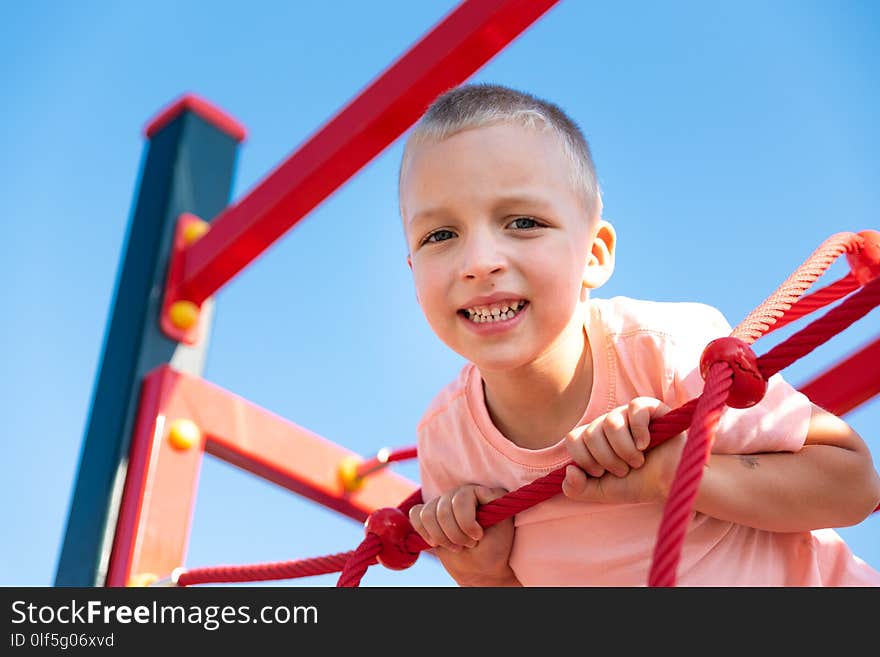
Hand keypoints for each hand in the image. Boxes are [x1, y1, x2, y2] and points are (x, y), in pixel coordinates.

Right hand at [409, 485, 518, 585]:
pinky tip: (436, 542)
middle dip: (454, 535)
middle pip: (443, 510)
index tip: (478, 537)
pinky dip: (424, 532)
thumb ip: (493, 512)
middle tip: (468, 545)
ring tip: (455, 546)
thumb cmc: (493, 550)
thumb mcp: (500, 532)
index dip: (467, 522)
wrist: (480, 566)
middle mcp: (464, 492)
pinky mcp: (431, 513)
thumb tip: (484, 493)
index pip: (462, 497)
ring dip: (440, 537)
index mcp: (483, 493)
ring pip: (427, 514)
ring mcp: (446, 501)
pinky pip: (416, 514)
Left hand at [562, 397, 683, 503]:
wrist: (671, 484)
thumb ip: (577, 489)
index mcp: (594, 439)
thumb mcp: (602, 492)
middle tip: (624, 469)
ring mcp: (628, 414)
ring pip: (611, 423)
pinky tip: (647, 444)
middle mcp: (608, 423)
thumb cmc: (638, 485)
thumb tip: (569, 470)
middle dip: (607, 459)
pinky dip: (639, 431)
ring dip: (624, 450)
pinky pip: (635, 408)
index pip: (573, 439)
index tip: (602, 473)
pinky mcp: (650, 408)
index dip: (585, 459)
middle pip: (591, 433)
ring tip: (638, 461)